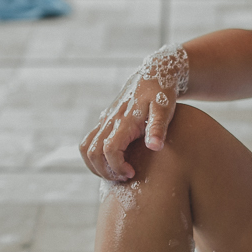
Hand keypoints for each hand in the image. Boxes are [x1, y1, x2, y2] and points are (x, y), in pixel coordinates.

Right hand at [79, 53, 184, 180]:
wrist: (154, 73)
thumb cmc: (163, 92)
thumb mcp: (165, 109)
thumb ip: (158, 128)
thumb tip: (154, 147)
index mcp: (124, 120)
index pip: (109, 150)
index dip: (117, 166)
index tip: (132, 173)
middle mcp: (110, 120)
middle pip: (92, 152)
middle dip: (104, 171)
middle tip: (124, 178)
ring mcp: (105, 120)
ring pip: (86, 147)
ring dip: (96, 165)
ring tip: (116, 173)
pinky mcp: (105, 120)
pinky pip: (90, 141)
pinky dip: (95, 156)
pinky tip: (114, 162)